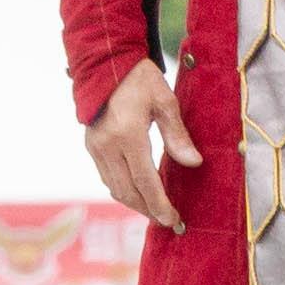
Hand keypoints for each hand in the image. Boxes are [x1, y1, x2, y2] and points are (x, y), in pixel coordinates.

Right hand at [88, 62, 200, 232]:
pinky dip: (124, 189)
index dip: (159, 203)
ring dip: (135, 203)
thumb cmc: (139, 78)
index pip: (144, 180)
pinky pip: (107, 177)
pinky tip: (139, 192)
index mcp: (127, 134)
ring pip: (115, 187)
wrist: (105, 62)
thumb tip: (193, 163)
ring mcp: (96, 147)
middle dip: (148, 209)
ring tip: (156, 210)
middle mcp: (107, 145)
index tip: (173, 219)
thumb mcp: (165, 101)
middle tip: (168, 221)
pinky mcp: (91, 145)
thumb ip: (177, 135)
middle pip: (128, 191)